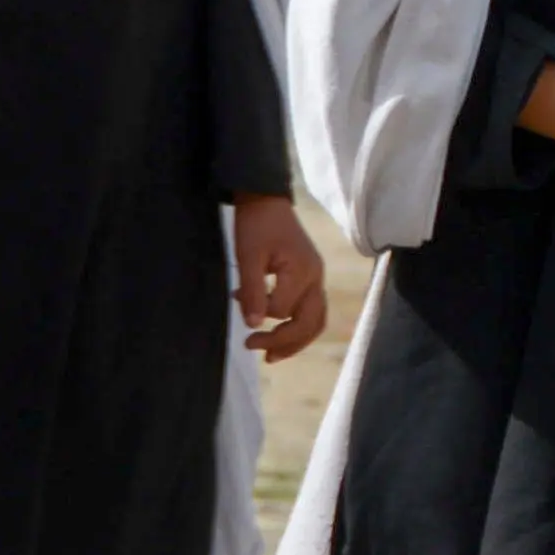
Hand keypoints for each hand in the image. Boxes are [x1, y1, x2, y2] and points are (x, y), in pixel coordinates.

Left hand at [230, 195, 329, 359]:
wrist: (267, 200)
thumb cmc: (255, 226)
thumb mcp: (248, 257)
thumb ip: (254, 292)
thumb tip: (255, 326)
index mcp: (302, 272)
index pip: (283, 310)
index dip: (259, 312)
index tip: (237, 297)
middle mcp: (316, 277)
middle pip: (310, 323)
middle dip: (283, 342)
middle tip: (253, 348)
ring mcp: (317, 277)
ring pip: (316, 320)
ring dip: (295, 340)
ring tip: (271, 354)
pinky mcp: (312, 276)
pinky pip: (312, 310)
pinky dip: (297, 326)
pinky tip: (279, 330)